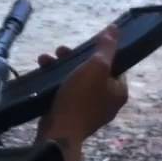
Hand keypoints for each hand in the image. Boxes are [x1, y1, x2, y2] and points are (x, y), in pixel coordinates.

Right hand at [34, 25, 127, 145]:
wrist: (60, 132)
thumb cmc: (81, 98)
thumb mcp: (96, 67)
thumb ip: (106, 47)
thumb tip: (115, 29)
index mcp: (118, 91)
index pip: (114, 65)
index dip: (98, 52)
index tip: (82, 45)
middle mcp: (107, 102)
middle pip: (92, 72)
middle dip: (73, 58)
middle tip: (60, 51)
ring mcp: (89, 110)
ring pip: (76, 81)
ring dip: (60, 67)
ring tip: (45, 59)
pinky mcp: (72, 115)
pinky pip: (66, 93)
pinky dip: (56, 82)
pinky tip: (43, 73)